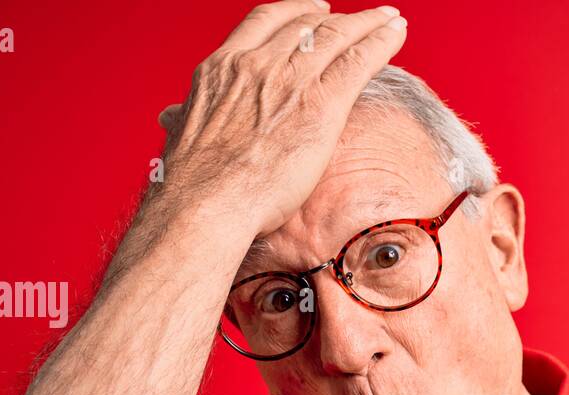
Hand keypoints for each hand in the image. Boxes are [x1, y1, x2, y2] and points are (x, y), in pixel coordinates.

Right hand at [154, 0, 407, 240]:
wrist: (207, 201)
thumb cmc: (194, 183)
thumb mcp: (183, 135)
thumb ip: (186, 118)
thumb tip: (173, 118)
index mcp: (223, 68)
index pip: (265, 22)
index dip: (294, 13)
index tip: (311, 12)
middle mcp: (257, 64)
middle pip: (307, 26)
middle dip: (337, 18)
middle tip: (358, 18)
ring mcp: (290, 80)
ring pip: (338, 37)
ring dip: (368, 24)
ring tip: (388, 19)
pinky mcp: (321, 104)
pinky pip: (359, 61)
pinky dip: (381, 42)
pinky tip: (395, 33)